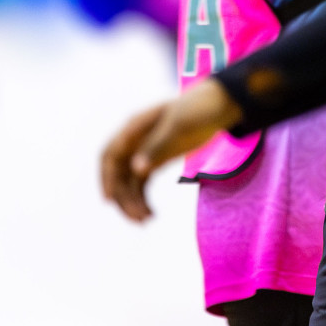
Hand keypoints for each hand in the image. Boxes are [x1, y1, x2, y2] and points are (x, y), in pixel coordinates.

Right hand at [98, 78, 242, 221]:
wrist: (219, 104)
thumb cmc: (198, 109)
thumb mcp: (178, 126)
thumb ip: (157, 147)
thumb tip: (136, 169)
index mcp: (136, 127)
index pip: (111, 154)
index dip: (106, 177)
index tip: (109, 200)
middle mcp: (135, 140)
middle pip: (118, 173)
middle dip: (123, 196)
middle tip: (138, 218)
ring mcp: (145, 151)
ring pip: (129, 182)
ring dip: (133, 202)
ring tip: (146, 221)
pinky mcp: (157, 160)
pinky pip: (142, 184)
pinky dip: (143, 199)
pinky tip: (152, 215)